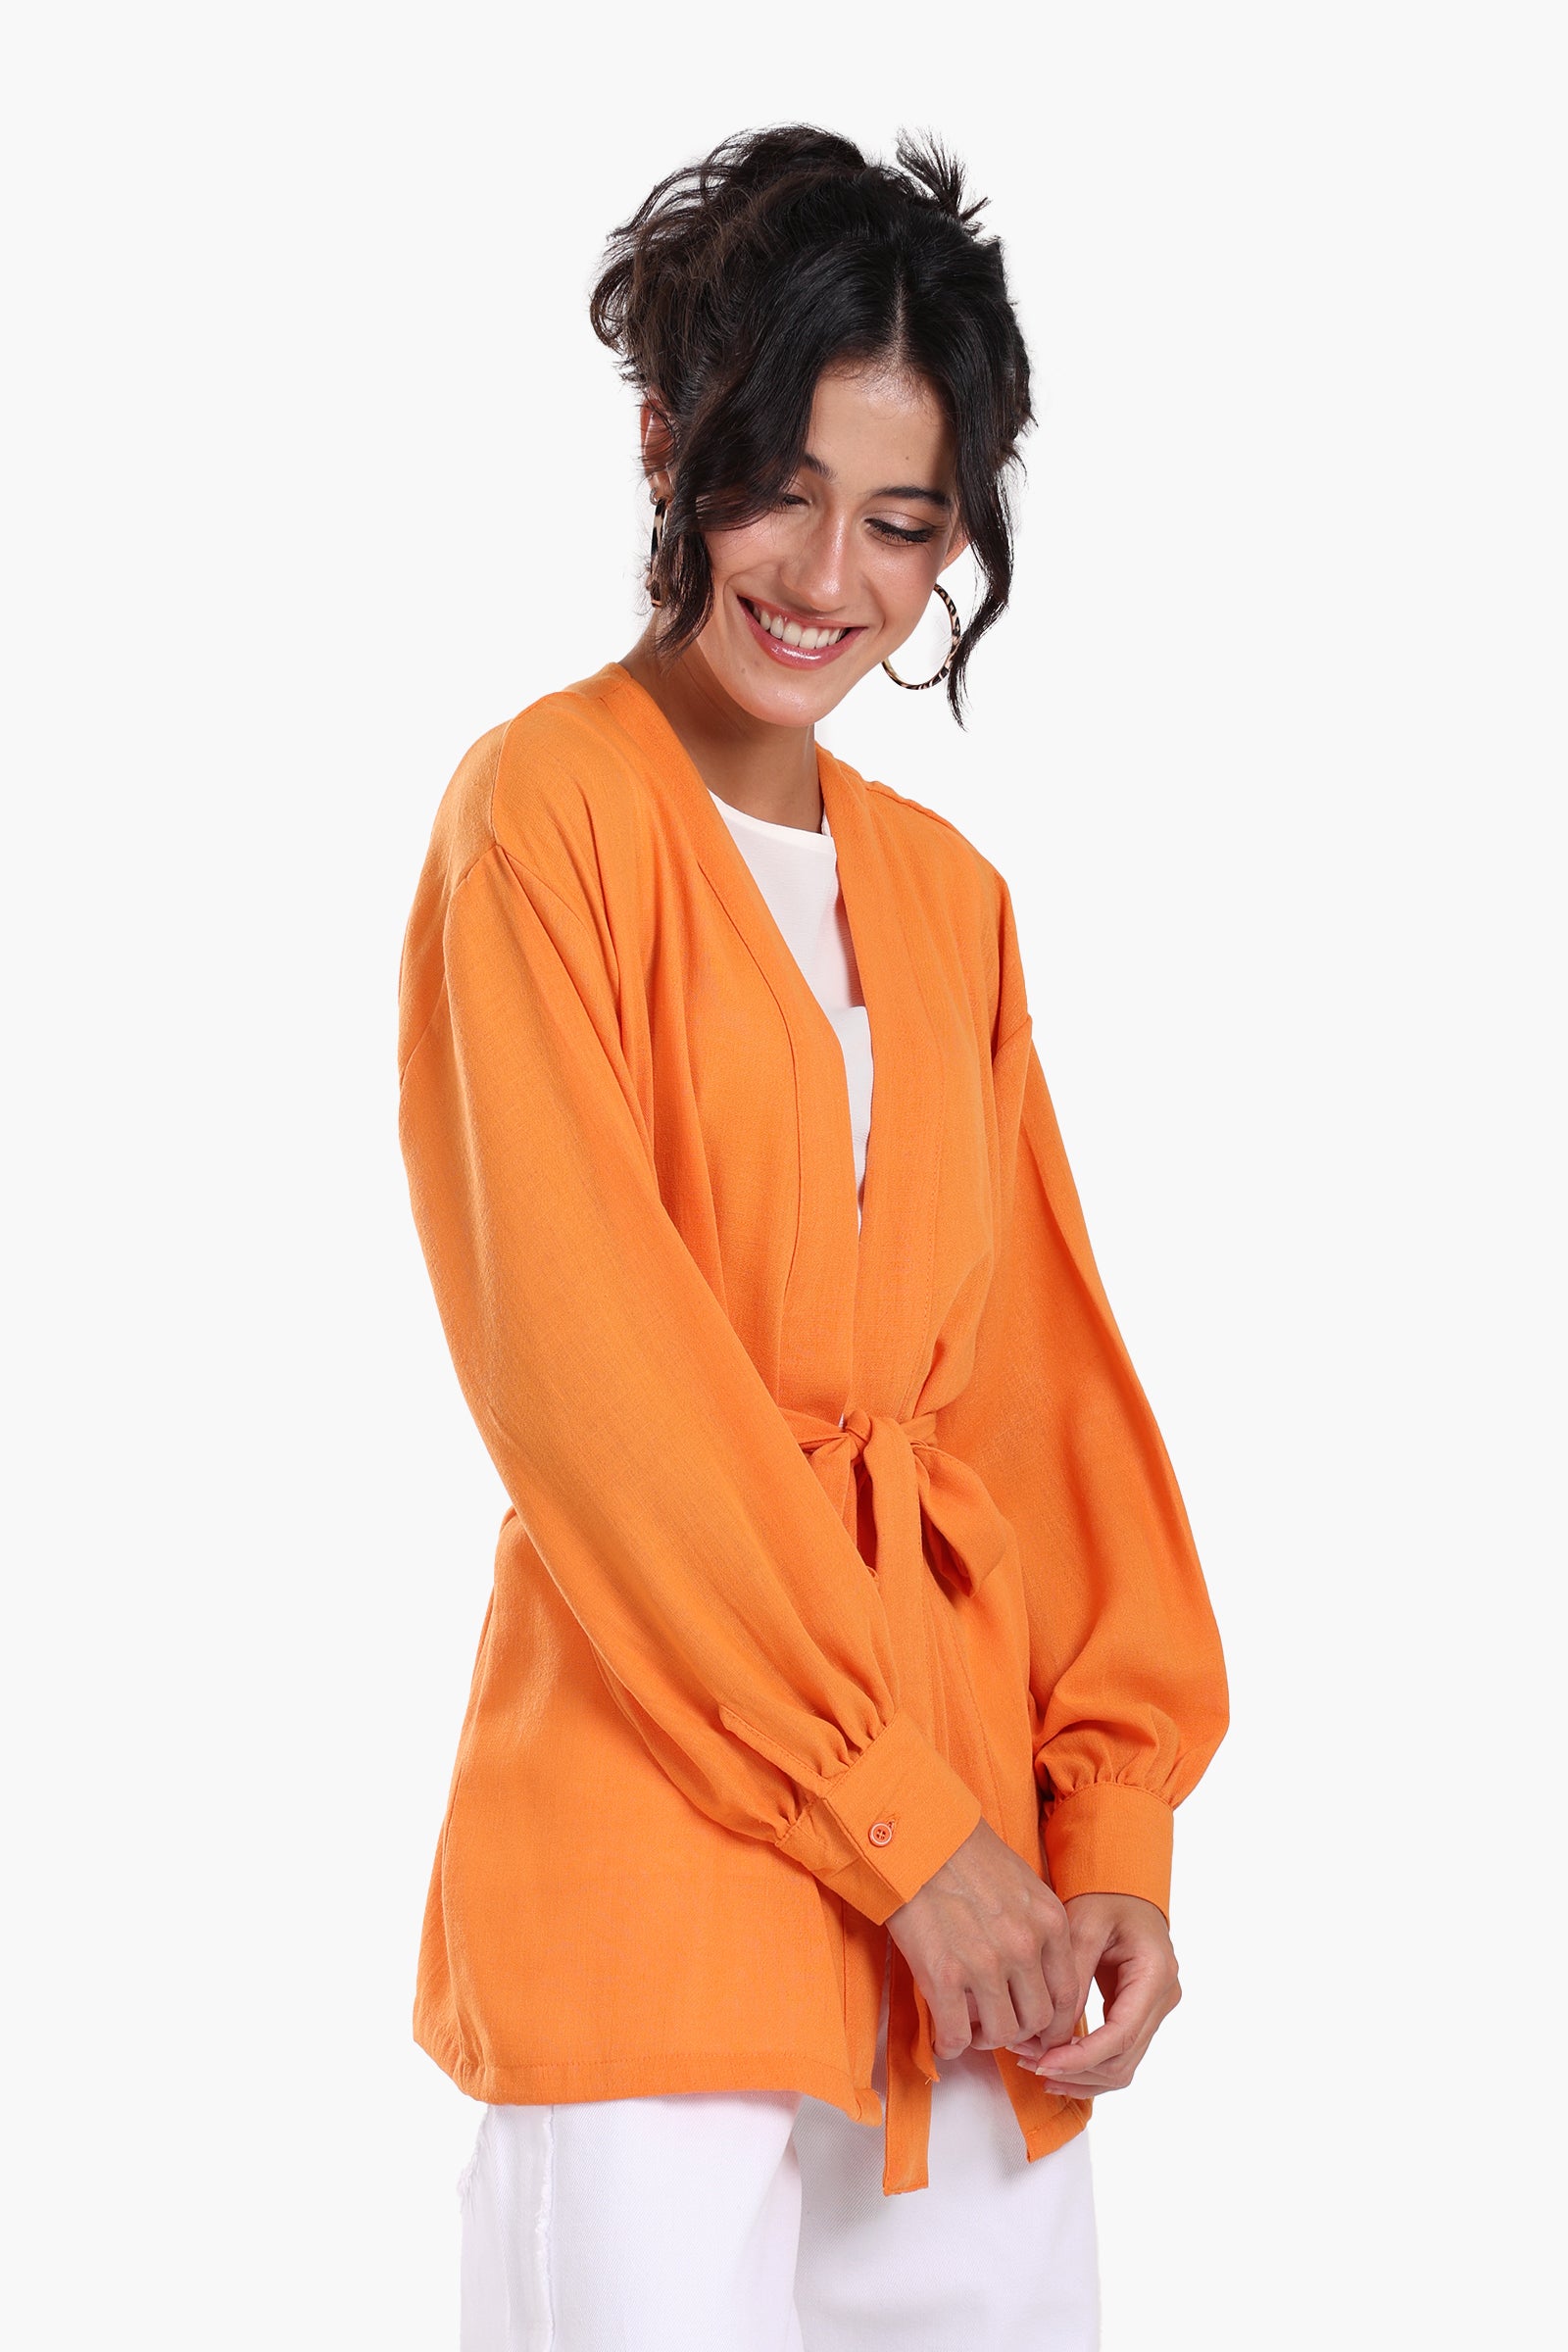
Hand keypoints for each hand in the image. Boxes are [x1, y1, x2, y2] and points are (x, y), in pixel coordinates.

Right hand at [884, 1818, 1082, 2062]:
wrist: (918, 1836)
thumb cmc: (964, 1852)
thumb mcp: (1021, 1882)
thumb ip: (1035, 1926)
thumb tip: (1034, 1970)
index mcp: (1049, 1921)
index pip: (1068, 1994)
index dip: (1053, 2021)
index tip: (1036, 2027)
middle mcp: (1024, 1946)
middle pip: (1037, 2019)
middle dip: (1018, 2031)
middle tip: (998, 2026)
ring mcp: (985, 1963)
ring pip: (1001, 2032)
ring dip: (985, 2039)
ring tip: (969, 2029)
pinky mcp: (944, 1975)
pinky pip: (956, 2034)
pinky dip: (951, 2044)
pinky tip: (944, 2037)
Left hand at [1007, 1892, 1180, 2094]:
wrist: (1123, 1892)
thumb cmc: (1104, 1899)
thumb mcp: (1083, 1927)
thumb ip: (1073, 1980)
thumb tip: (1053, 2035)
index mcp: (1155, 1973)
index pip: (1120, 2035)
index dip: (1080, 2057)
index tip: (1043, 2063)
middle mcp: (1163, 1998)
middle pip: (1122, 2059)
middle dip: (1074, 2069)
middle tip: (1027, 2060)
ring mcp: (1156, 2011)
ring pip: (1122, 2067)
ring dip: (1078, 2074)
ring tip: (1033, 2064)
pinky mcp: (1142, 2016)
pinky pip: (1118, 2056)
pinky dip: (1087, 2067)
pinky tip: (1055, 2068)